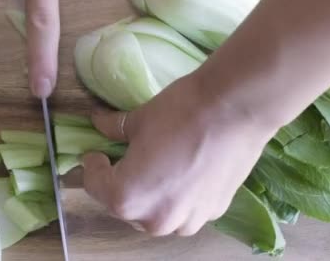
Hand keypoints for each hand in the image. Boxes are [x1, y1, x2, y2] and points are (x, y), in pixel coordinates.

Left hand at [82, 73, 277, 235]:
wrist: (236, 108)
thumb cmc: (180, 112)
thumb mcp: (138, 119)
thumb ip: (113, 129)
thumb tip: (99, 125)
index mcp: (127, 198)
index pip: (96, 186)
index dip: (93, 165)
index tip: (97, 152)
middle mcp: (155, 220)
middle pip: (126, 205)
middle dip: (121, 183)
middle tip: (125, 158)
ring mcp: (188, 220)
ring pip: (157, 214)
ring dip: (151, 195)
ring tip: (157, 167)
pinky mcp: (214, 211)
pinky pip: (186, 210)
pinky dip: (179, 195)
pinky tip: (184, 170)